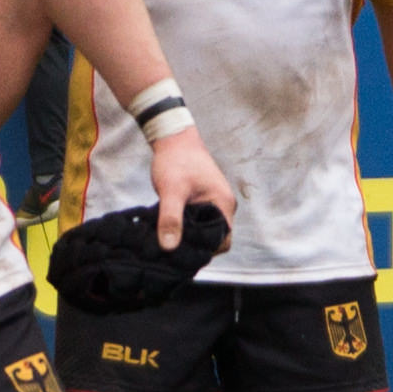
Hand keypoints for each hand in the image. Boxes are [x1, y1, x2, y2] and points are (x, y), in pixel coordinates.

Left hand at [148, 128, 235, 250]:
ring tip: (169, 240)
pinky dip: (186, 227)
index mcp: (223, 204)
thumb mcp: (171, 190)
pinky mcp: (202, 201)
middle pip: (215, 238)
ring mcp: (213, 203)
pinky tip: (169, 229)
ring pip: (205, 230)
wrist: (173, 137)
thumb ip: (171, 219)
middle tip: (172, 250)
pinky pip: (198, 221)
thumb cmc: (176, 160)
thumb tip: (168, 247)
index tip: (183, 254)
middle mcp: (223, 206)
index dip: (205, 252)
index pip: (223, 242)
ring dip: (190, 236)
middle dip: (196, 246)